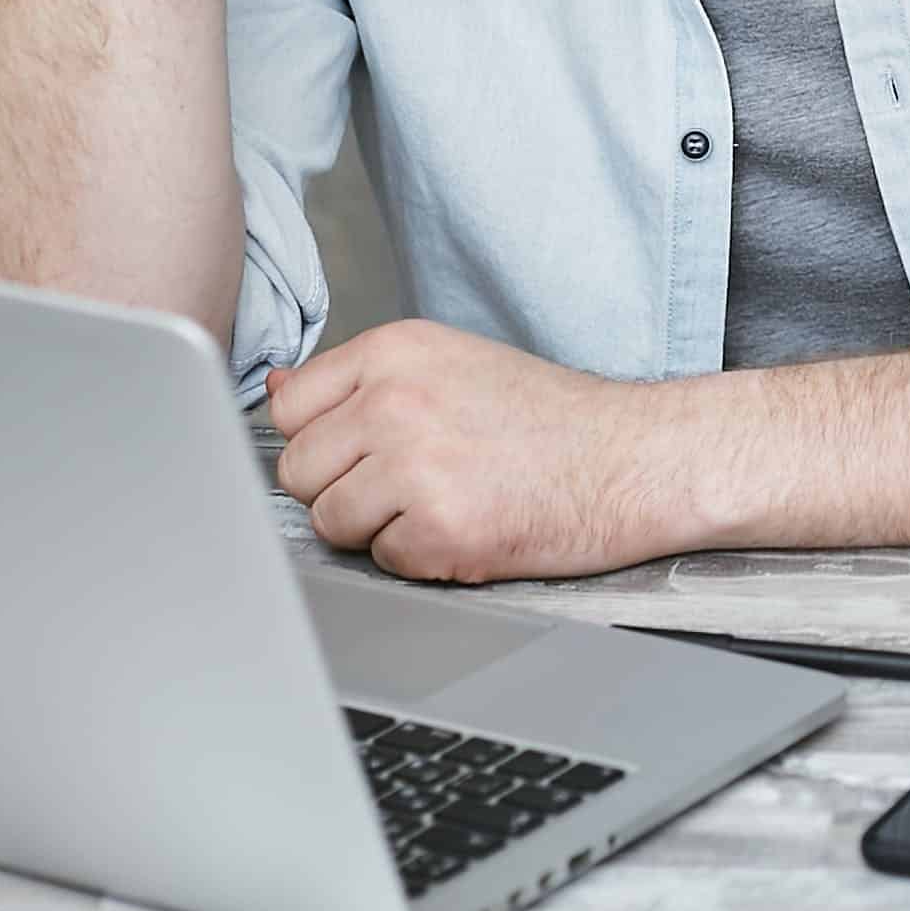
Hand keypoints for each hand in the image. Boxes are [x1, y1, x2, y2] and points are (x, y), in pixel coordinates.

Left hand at [269, 320, 696, 582]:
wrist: (633, 458)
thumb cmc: (550, 417)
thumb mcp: (453, 364)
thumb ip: (362, 380)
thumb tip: (276, 389)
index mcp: (396, 350)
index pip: (289, 408)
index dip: (326, 439)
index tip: (369, 446)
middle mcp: (396, 400)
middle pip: (298, 472)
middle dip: (345, 489)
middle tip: (417, 480)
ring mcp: (416, 465)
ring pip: (331, 522)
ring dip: (380, 527)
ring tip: (446, 500)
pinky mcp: (440, 528)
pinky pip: (383, 561)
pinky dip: (422, 557)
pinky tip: (471, 525)